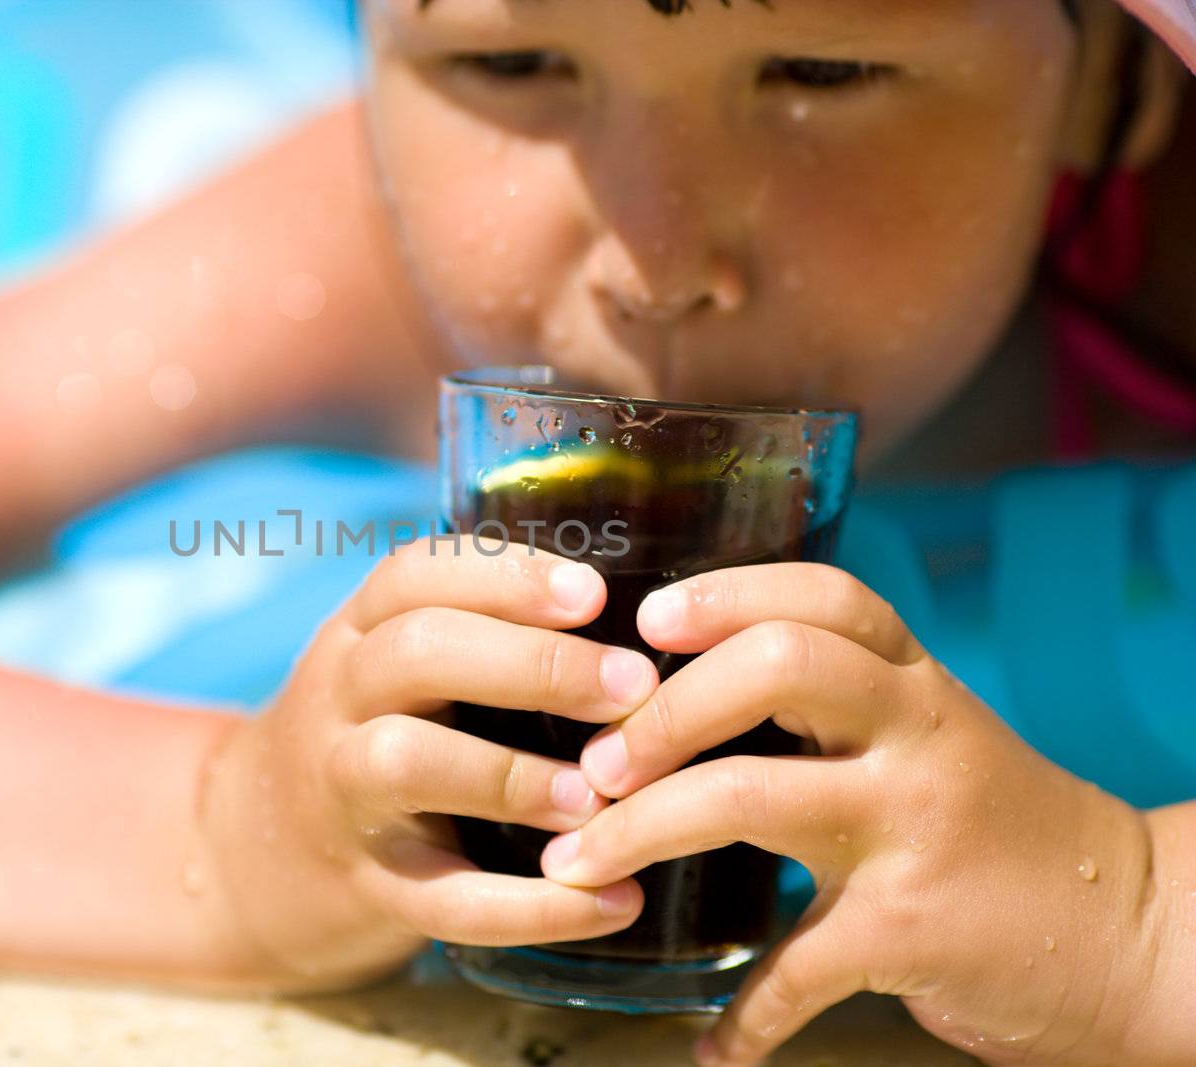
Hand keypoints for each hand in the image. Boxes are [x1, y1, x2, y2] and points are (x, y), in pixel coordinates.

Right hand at [197, 539, 658, 989]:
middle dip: (531, 663)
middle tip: (632, 685)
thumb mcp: (394, 667)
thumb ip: (480, 631)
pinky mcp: (369, 887)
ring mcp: (342, 794)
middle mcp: (339, 700)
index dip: (504, 576)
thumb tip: (646, 614)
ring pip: (406, 763)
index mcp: (358, 633)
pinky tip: (612, 902)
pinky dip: (532, 908)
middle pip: (416, 653)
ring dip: (511, 774)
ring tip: (600, 795)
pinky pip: (444, 901)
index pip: (415, 575)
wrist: (259, 854)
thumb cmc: (375, 733)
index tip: (592, 594)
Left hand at [537, 563, 1165, 1065]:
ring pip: (748, 797)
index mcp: (913, 685)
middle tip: (595, 759)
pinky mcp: (911, 931)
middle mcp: (916, 736)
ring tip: (577, 863)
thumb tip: (682, 688)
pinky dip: (743, 1015)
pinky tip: (710, 1045)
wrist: (1127, 928)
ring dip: (639, 830)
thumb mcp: (929, 735)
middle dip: (663, 710)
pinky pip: (796, 967)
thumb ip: (837, 703)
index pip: (823, 597)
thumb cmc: (993, 823)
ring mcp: (914, 829)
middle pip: (774, 667)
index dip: (726, 593)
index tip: (646, 620)